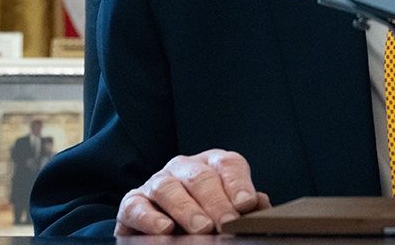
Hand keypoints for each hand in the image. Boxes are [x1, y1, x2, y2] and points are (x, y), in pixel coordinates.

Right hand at [114, 149, 271, 234]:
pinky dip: (149, 218)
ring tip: (202, 228)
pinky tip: (164, 229)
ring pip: (168, 188)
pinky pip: (136, 205)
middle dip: (216, 201)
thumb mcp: (228, 210)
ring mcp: (157, 183)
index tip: (246, 204)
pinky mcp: (133, 202)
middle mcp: (184, 168)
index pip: (228, 165)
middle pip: (200, 177)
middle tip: (227, 223)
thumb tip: (261, 205)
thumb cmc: (206, 216)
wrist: (168, 230)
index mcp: (213, 165)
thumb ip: (244, 207)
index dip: (238, 183)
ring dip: (186, 209)